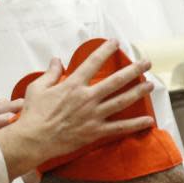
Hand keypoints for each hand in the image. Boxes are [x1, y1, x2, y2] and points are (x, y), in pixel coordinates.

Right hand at [0, 39, 154, 179]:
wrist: (34, 139)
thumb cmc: (33, 114)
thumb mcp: (37, 88)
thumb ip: (50, 73)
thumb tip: (56, 60)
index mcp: (73, 85)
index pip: (93, 62)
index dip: (106, 50)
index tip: (116, 42)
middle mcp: (87, 98)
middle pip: (116, 80)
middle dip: (134, 70)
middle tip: (146, 63)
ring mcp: (93, 115)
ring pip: (121, 101)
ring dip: (138, 92)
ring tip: (151, 85)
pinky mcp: (95, 131)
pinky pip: (119, 128)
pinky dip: (135, 124)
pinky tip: (148, 120)